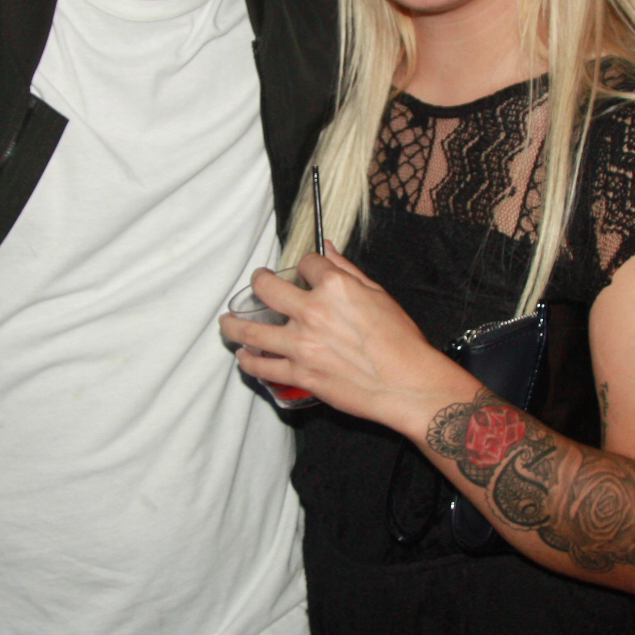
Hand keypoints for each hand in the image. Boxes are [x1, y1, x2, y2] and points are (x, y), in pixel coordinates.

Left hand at [219, 245, 467, 432]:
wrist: (407, 385)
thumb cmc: (401, 342)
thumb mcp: (379, 296)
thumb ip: (348, 271)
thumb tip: (329, 249)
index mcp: (335, 287)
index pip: (306, 263)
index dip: (306, 265)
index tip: (307, 271)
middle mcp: (312, 312)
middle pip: (266, 288)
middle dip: (258, 281)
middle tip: (257, 282)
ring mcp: (302, 345)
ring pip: (251, 330)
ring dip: (234, 324)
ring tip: (227, 322)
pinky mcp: (300, 374)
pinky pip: (263, 366)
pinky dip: (249, 360)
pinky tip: (244, 355)